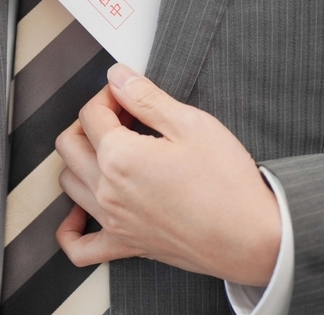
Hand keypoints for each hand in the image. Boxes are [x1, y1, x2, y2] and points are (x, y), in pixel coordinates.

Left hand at [54, 64, 280, 286]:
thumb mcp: (191, 124)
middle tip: (120, 117)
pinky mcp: (127, 245)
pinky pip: (80, 246)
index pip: (91, 114)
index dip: (108, 94)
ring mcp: (114, 220)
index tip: (127, 92)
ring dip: (80, 160)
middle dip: (90, 122)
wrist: (254, 238)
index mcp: (119, 156)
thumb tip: (118, 76)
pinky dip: (70, 230)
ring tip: (110, 150)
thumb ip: (146, 97)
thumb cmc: (228, 183)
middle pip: (70, 144)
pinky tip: (79, 213)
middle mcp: (107, 190)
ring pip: (69, 183)